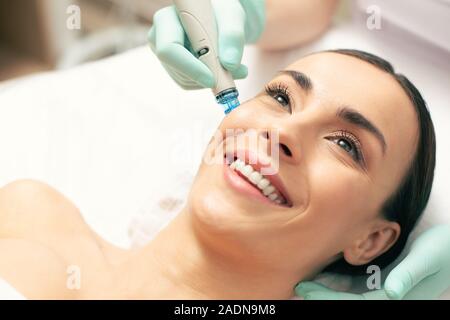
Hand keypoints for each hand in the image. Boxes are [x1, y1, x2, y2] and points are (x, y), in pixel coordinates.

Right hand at [148, 0, 265, 88]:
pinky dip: (206, 81)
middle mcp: (159, 36)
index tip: (213, 78)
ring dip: (207, 79)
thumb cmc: (221, 14)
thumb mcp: (231, 15)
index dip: (190, 67)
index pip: (169, 49)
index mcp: (167, 19)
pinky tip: (216, 67)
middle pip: (175, 69)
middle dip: (202, 76)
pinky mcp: (171, 67)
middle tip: (226, 76)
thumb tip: (229, 63)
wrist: (218, 20)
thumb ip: (233, 35)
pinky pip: (188, 83)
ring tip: (226, 65)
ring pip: (184, 79)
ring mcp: (163, 54)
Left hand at [295, 225, 449, 299]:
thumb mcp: (428, 257)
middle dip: (324, 297)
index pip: (358, 303)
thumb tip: (391, 293)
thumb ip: (410, 274)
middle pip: (351, 301)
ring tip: (307, 285)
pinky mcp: (387, 279)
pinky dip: (340, 284)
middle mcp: (391, 296)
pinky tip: (325, 278)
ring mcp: (388, 288)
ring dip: (330, 291)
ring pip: (353, 294)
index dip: (331, 298)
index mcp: (400, 296)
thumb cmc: (444, 249)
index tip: (307, 292)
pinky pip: (359, 286)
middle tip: (299, 289)